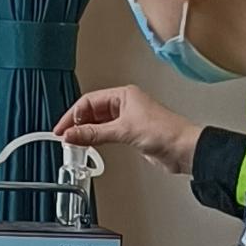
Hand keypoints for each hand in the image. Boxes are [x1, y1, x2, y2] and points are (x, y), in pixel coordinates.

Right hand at [57, 83, 199, 177]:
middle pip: (92, 111)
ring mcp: (128, 120)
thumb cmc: (165, 131)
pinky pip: (107, 134)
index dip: (73, 115)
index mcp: (124, 95)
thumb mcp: (124, 131)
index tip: (61, 128)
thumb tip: (73, 134)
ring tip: (73, 141)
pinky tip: (89, 145)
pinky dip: (96, 139)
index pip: (89, 101)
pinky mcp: (132, 134)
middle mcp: (125, 105)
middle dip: (77, 123)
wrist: (184, 149)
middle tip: (64, 136)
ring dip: (86, 131)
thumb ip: (95, 134)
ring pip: (99, 123)